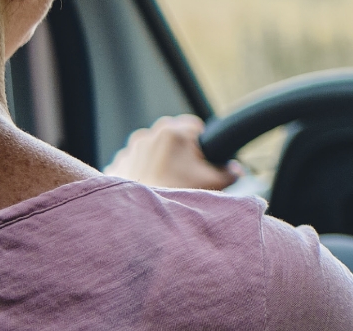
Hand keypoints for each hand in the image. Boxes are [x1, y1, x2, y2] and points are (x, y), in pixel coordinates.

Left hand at [104, 114, 242, 189]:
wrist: (140, 224)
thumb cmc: (178, 199)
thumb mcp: (212, 184)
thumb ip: (229, 173)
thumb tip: (236, 170)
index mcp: (173, 132)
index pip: (195, 126)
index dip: (202, 143)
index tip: (203, 160)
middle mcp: (148, 135)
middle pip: (172, 136)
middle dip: (180, 151)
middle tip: (187, 174)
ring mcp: (129, 150)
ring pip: (151, 149)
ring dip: (158, 161)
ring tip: (167, 184)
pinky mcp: (116, 166)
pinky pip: (133, 164)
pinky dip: (141, 173)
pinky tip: (150, 189)